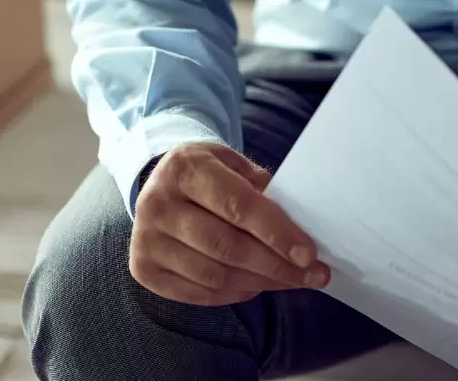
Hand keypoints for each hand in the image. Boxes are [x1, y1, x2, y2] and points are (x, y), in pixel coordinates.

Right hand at [130, 143, 330, 306]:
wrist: (155, 184)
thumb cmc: (205, 174)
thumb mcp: (232, 163)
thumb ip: (262, 189)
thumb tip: (302, 228)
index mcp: (183, 168)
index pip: (237, 206)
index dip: (276, 233)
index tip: (308, 254)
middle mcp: (158, 204)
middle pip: (227, 247)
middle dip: (276, 266)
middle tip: (312, 275)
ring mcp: (147, 240)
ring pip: (215, 276)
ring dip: (261, 283)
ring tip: (290, 281)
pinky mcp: (144, 270)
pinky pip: (200, 294)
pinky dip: (235, 294)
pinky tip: (256, 285)